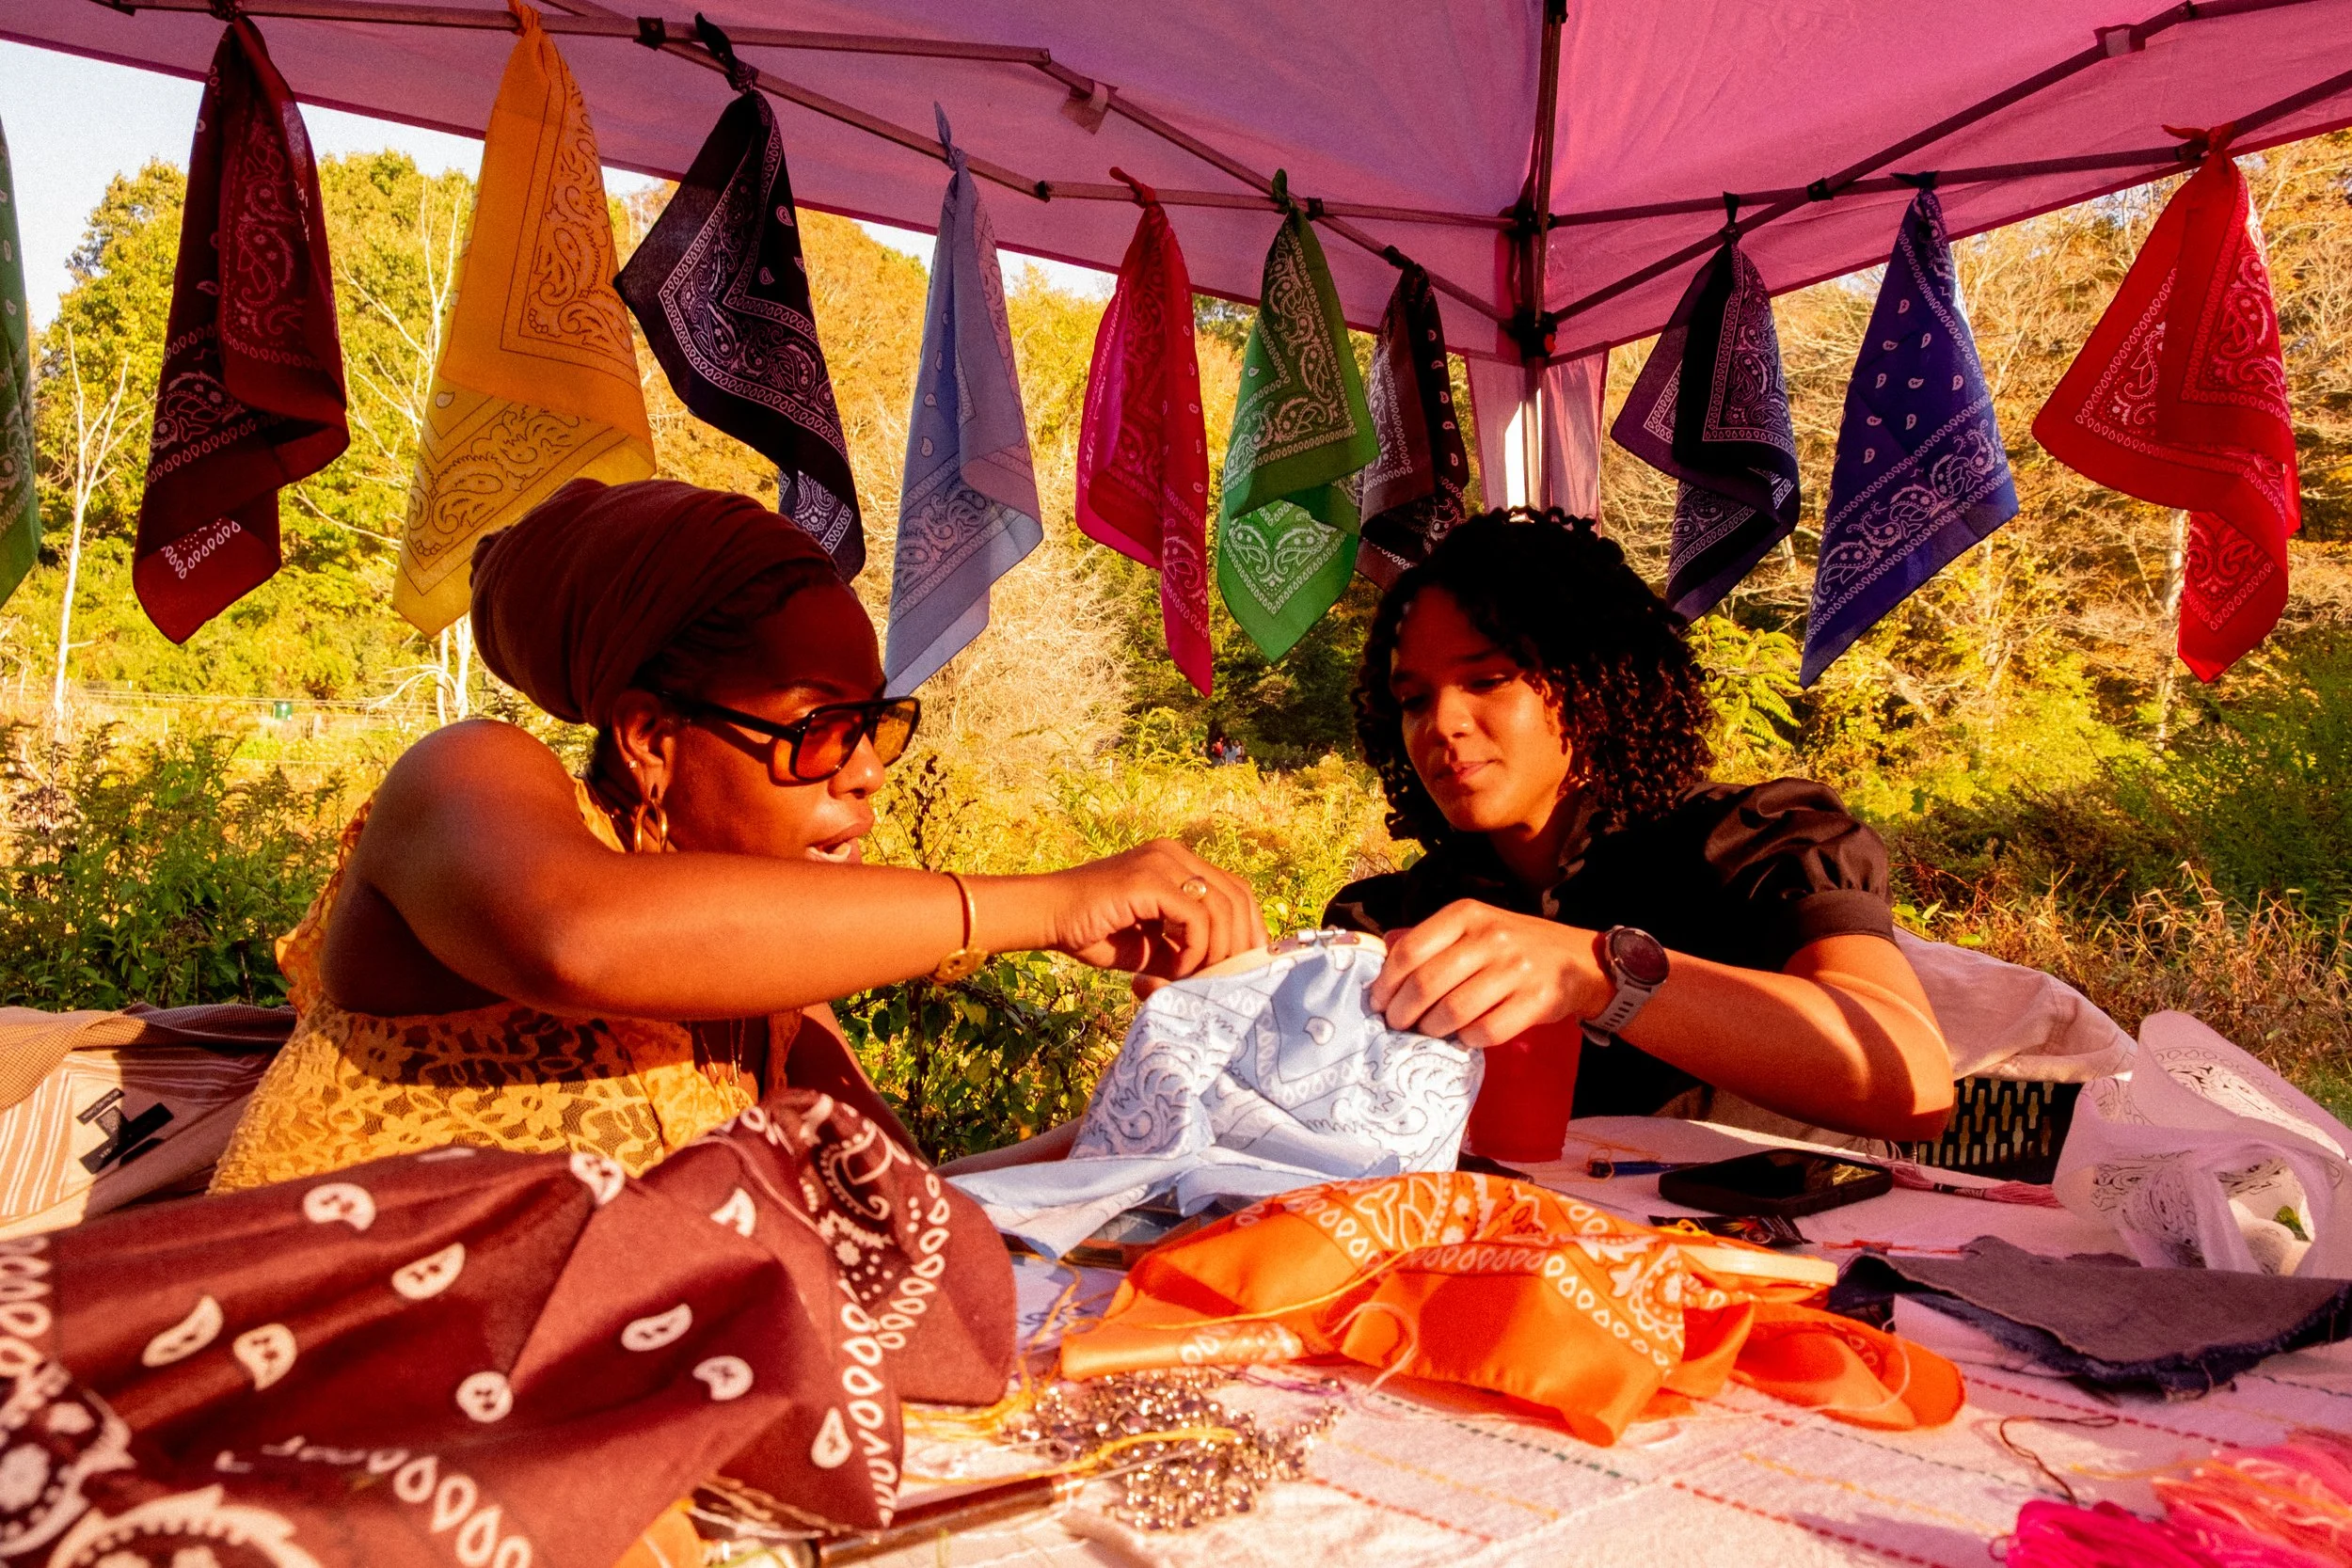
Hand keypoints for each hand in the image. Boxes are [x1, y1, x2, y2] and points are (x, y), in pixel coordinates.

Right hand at [1042, 839, 1266, 980]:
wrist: (1047, 917)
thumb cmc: (1093, 932)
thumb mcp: (1153, 946)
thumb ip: (1187, 950)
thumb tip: (1225, 974)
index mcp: (1177, 861)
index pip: (1236, 890)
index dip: (1249, 928)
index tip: (1245, 966)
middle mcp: (1174, 854)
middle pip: (1237, 897)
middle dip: (1239, 945)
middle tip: (1224, 980)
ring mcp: (1162, 861)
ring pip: (1221, 909)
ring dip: (1214, 953)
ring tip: (1190, 977)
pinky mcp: (1149, 879)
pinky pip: (1195, 918)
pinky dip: (1193, 951)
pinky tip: (1174, 969)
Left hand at [1369, 900, 1607, 1048]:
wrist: (1577, 961)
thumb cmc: (1512, 946)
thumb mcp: (1472, 927)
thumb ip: (1429, 937)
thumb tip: (1384, 948)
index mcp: (1467, 914)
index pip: (1409, 950)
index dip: (1386, 983)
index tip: (1378, 1003)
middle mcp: (1491, 936)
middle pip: (1426, 984)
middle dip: (1402, 1013)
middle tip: (1397, 1025)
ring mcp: (1516, 968)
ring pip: (1453, 1011)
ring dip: (1431, 1030)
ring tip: (1426, 1032)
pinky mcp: (1537, 999)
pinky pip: (1486, 1031)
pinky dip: (1467, 1040)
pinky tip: (1463, 1036)